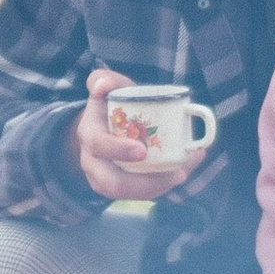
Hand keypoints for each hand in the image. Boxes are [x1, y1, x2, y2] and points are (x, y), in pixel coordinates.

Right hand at [73, 66, 210, 204]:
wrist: (102, 125)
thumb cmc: (109, 103)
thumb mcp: (107, 86)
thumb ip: (104, 79)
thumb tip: (102, 86)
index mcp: (89, 135)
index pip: (99, 146)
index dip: (118, 150)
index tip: (142, 150)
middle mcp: (92, 162)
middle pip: (112, 183)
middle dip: (144, 183)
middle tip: (176, 173)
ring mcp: (104, 180)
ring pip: (129, 194)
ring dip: (160, 187)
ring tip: (185, 172)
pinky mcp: (119, 189)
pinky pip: (139, 195)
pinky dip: (163, 187)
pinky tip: (184, 172)